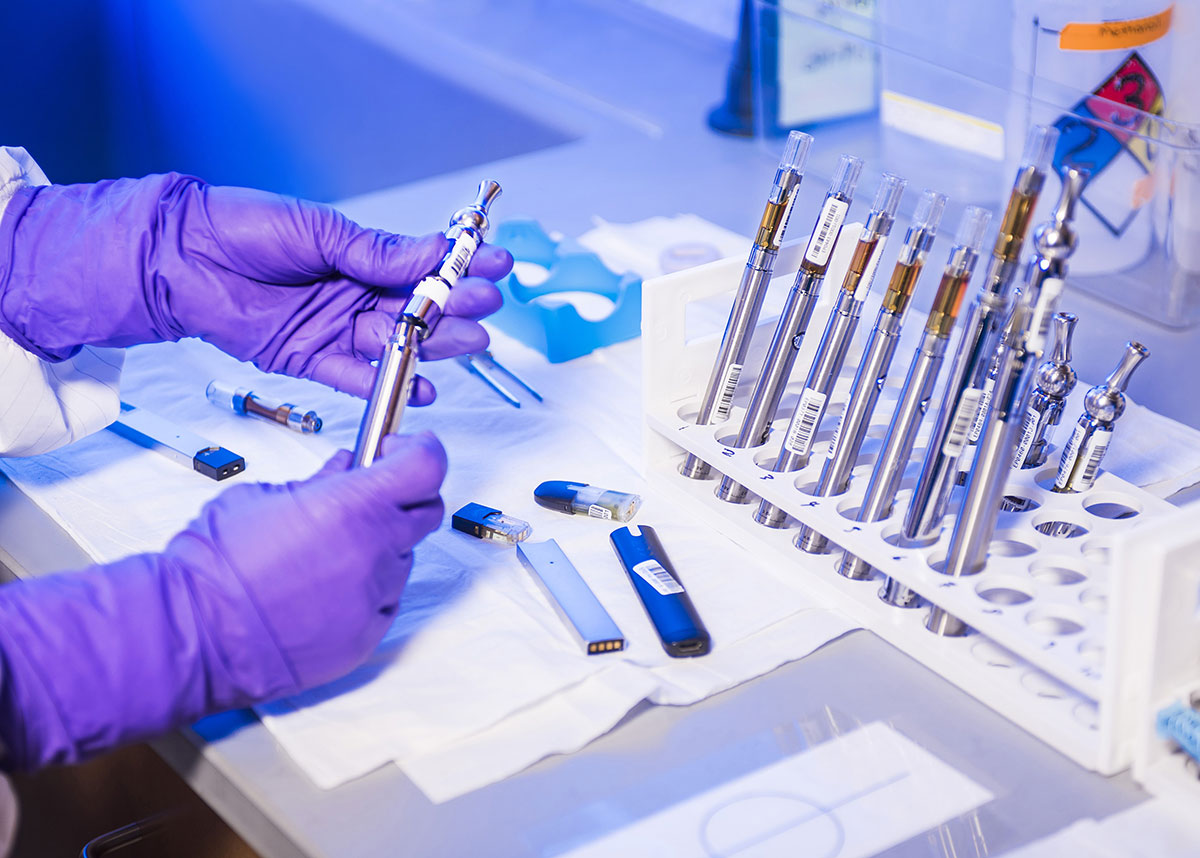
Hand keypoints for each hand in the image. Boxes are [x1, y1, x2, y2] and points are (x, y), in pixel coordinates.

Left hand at [0, 175, 512, 401]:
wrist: (180, 258)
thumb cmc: (243, 229)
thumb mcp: (319, 230)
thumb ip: (376, 251)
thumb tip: (432, 253)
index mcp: (358, 256)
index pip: (421, 265)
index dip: (459, 267)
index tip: (496, 264)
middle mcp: (352, 294)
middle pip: (416, 309)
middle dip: (455, 309)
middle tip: (488, 309)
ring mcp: (334, 329)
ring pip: (396, 343)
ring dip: (434, 346)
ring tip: (471, 345)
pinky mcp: (309, 360)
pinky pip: (357, 377)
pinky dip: (389, 384)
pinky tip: (422, 388)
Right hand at [0, 433, 444, 768]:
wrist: (194, 633)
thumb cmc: (216, 563)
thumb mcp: (263, 496)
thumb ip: (320, 480)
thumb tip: (348, 465)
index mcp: (352, 506)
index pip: (427, 465)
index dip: (422, 450)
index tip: (404, 448)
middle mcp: (374, 550)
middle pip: (427, 510)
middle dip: (404, 497)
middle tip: (367, 496)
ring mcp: (375, 596)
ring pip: (402, 557)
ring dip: (379, 546)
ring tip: (325, 552)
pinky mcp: (368, 635)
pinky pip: (385, 599)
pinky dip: (366, 588)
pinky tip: (323, 589)